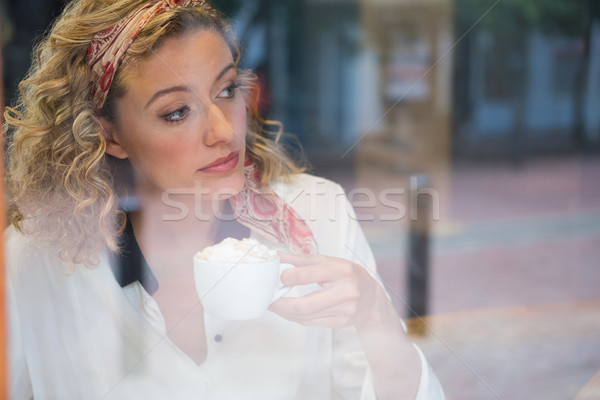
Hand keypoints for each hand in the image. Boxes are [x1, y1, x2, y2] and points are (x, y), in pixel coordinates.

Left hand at [269, 252, 387, 328]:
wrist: (372, 298)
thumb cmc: (349, 276)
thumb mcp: (330, 262)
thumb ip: (304, 260)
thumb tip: (279, 257)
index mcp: (342, 270)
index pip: (308, 274)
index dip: (288, 277)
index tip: (278, 277)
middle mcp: (345, 291)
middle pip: (305, 305)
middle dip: (281, 304)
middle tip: (269, 300)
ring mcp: (345, 310)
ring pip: (306, 317)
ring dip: (286, 312)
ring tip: (275, 305)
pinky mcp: (341, 323)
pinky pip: (312, 323)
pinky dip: (296, 318)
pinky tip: (289, 312)